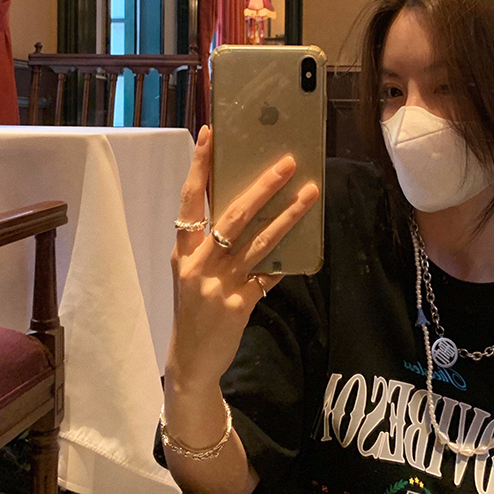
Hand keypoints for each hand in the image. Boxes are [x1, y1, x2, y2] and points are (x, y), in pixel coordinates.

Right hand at [166, 125, 318, 388]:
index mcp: (182, 251)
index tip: (210, 134)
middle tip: (287, 163)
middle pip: (232, 216)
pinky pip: (269, 274)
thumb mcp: (193, 274)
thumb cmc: (195, 310)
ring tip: (310, 194)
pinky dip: (285, 260)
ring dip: (288, 216)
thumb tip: (251, 210)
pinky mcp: (239, 305)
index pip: (190, 200)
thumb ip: (212, 247)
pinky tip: (305, 245)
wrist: (191, 359)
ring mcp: (219, 285)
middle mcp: (197, 264)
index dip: (198, 166)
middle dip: (262, 187)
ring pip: (259, 242)